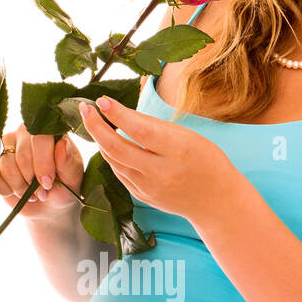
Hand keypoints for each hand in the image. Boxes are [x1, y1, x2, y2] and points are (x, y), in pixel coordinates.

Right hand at [0, 124, 84, 220]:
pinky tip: (14, 191)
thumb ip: (68, 163)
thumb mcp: (72, 179)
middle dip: (32, 181)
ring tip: (30, 194)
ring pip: (6, 165)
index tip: (48, 183)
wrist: (47, 205)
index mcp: (49, 131)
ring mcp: (6, 142)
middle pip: (23, 155)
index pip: (41, 137)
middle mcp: (26, 132)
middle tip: (42, 193)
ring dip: (19, 187)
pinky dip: (3, 188)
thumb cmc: (63, 188)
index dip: (43, 162)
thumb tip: (62, 145)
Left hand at [78, 96, 237, 222]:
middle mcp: (160, 171)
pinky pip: (119, 173)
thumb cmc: (206, 160)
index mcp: (177, 151)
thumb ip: (154, 126)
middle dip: (96, 126)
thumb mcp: (188, 136)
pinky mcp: (142, 196)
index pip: (140, 130)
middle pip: (117, 148)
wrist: (217, 201)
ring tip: (94, 121)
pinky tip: (108, 143)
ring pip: (114, 161)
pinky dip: (111, 156)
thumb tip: (121, 112)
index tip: (101, 100)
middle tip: (84, 108)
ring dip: (100, 140)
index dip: (117, 115)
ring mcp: (149, 187)